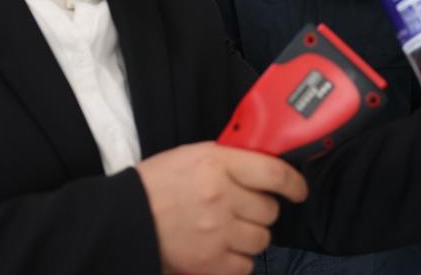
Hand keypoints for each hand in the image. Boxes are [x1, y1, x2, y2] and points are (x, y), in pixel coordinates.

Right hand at [136, 142, 308, 274]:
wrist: (122, 218)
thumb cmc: (157, 183)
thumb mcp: (194, 155)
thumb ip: (230, 161)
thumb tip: (265, 168)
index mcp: (217, 164)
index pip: (274, 173)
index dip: (294, 184)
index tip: (298, 191)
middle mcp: (221, 197)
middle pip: (270, 210)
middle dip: (262, 211)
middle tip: (245, 210)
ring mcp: (216, 232)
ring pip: (262, 239)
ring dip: (252, 237)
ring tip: (233, 231)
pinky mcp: (208, 262)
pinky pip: (245, 267)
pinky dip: (239, 261)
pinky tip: (225, 251)